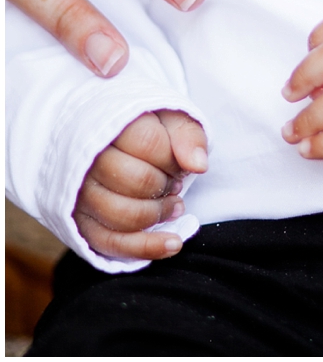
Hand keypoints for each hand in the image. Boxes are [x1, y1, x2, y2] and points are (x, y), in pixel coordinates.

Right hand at [73, 109, 207, 261]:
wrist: (109, 142)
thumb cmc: (145, 129)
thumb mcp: (170, 119)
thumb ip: (188, 135)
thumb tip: (199, 165)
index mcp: (109, 126)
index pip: (148, 143)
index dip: (173, 158)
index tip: (179, 162)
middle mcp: (87, 160)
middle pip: (137, 182)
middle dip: (166, 186)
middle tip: (176, 184)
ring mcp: (79, 194)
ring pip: (123, 216)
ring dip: (158, 215)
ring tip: (174, 205)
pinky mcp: (79, 222)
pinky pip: (110, 244)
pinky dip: (145, 248)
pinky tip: (173, 244)